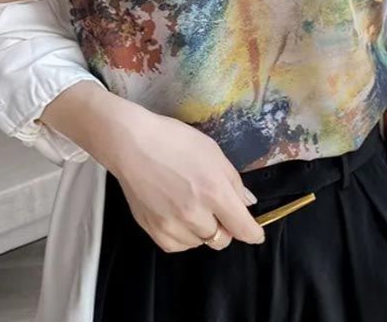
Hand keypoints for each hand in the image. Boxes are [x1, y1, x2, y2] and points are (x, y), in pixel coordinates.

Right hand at [104, 105, 265, 253]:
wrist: (132, 144)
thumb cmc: (174, 140)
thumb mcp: (212, 151)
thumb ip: (233, 181)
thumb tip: (247, 203)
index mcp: (214, 192)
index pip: (243, 228)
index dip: (253, 233)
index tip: (254, 232)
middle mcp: (195, 214)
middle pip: (222, 239)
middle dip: (225, 227)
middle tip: (215, 208)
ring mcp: (173, 225)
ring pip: (200, 243)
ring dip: (202, 230)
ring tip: (190, 204)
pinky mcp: (154, 231)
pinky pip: (178, 245)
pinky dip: (183, 236)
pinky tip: (177, 215)